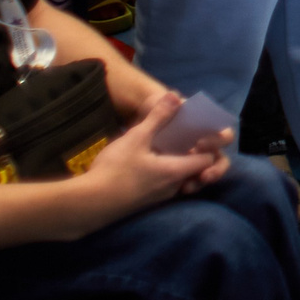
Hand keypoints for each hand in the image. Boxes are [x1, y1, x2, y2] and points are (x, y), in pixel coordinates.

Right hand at [76, 93, 227, 230]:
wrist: (89, 203)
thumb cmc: (115, 170)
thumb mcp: (136, 138)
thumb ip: (158, 117)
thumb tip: (176, 96)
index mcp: (176, 171)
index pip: (208, 161)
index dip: (209, 147)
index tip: (199, 135)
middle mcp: (173, 187)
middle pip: (198, 172)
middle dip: (197, 156)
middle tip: (188, 140)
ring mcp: (159, 197)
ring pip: (181, 180)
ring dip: (181, 165)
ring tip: (170, 148)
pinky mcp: (146, 202)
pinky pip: (166, 186)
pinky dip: (167, 174)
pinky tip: (152, 162)